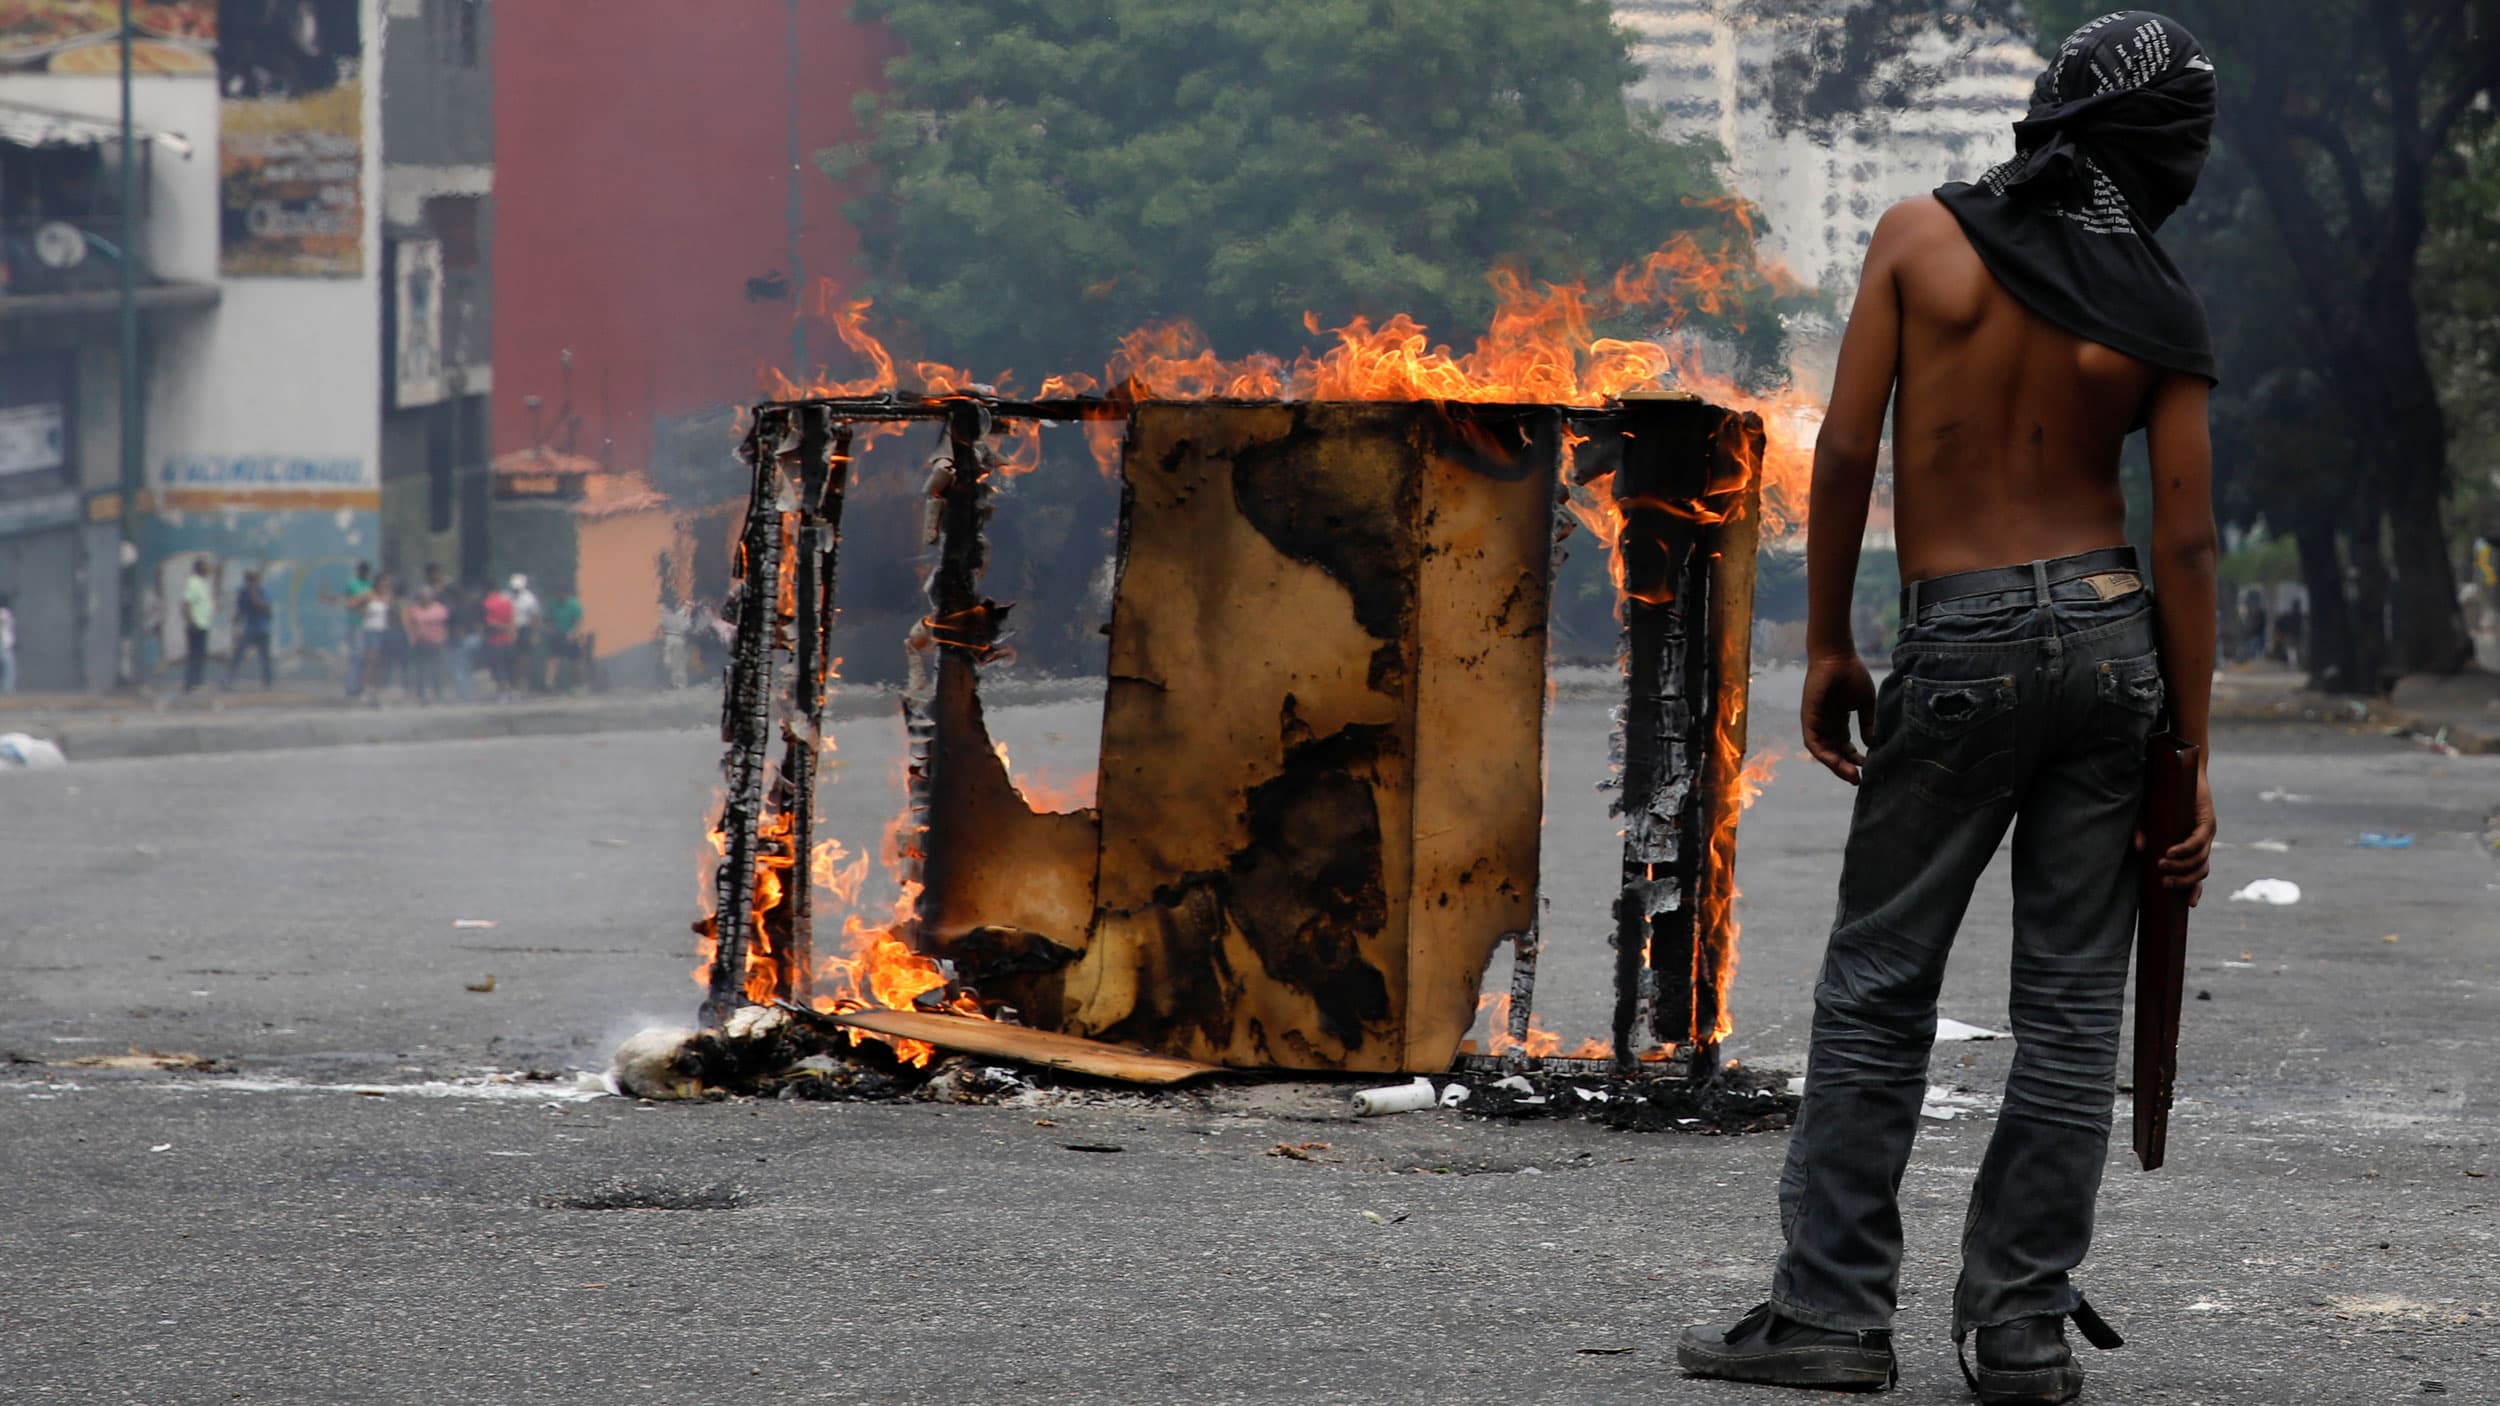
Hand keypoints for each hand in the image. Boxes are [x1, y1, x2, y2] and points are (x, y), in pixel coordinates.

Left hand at [1801, 653, 1876, 784]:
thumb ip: (1868, 723)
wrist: (1838, 656)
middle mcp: (1826, 723)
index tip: (1868, 766)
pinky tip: (1837, 762)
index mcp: (1839, 719)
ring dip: (1836, 765)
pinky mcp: (1808, 718)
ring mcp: (1816, 721)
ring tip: (1851, 775)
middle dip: (1846, 767)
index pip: (1845, 746)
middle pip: (1834, 752)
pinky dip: (1824, 754)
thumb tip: (1871, 743)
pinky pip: (1813, 742)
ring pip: (1823, 751)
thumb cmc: (1852, 674)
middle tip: (1859, 779)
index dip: (1855, 758)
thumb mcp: (1864, 703)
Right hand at [2142, 768, 2215, 905]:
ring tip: (2161, 865)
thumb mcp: (2150, 818)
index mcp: (2194, 844)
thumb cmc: (2165, 795)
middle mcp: (2204, 841)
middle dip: (2183, 881)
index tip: (2189, 904)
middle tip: (2163, 882)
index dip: (2195, 888)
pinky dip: (2185, 850)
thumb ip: (2144, 832)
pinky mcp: (2207, 820)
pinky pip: (2198, 841)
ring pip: (2200, 859)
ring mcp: (2208, 832)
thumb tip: (2141, 850)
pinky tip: (2170, 852)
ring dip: (2181, 866)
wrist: (2182, 769)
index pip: (2199, 872)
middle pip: (2201, 871)